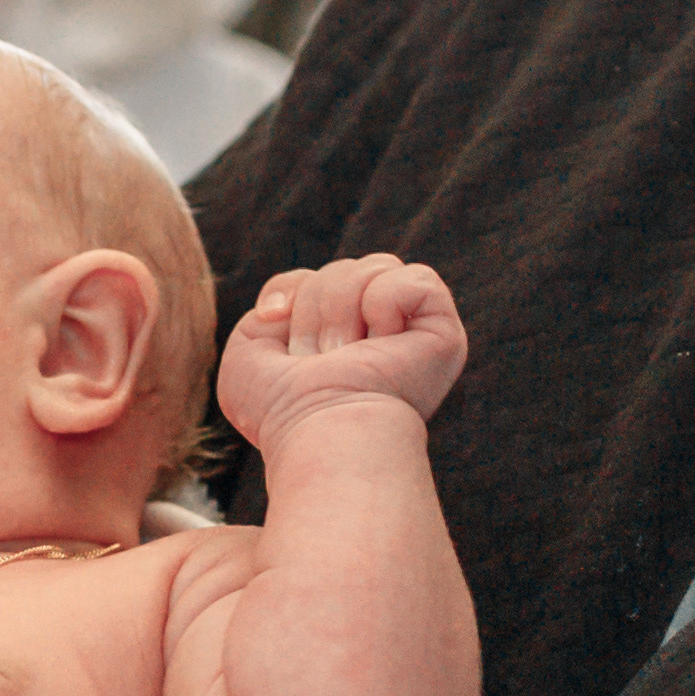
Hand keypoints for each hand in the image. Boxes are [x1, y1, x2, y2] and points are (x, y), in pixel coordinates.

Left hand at [217, 256, 468, 457]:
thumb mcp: (250, 347)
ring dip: (342, 310)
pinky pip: (414, 277)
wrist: (319, 429)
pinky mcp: (444, 333)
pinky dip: (384, 303)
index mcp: (342, 338)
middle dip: (316, 309)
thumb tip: (299, 297)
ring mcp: (414, 332)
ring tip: (346, 357)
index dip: (293, 299)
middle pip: (342, 269)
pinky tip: (380, 343)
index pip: (315, 280)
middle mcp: (380, 333)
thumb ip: (271, 303)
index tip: (288, 352)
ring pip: (374, 267)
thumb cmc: (282, 407)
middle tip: (323, 361)